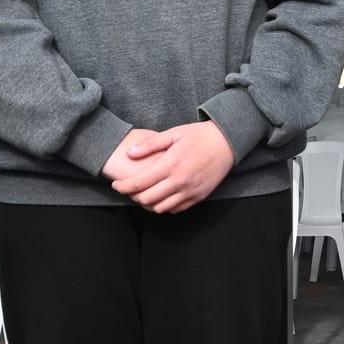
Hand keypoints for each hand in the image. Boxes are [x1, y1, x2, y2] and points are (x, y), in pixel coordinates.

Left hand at [108, 121, 234, 213]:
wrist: (227, 142)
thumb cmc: (199, 135)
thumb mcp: (173, 133)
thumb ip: (149, 145)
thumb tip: (129, 153)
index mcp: (171, 164)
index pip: (139, 183)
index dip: (123, 187)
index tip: (116, 185)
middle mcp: (180, 181)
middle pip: (147, 199)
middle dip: (133, 197)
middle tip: (129, 190)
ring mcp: (190, 191)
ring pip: (161, 208)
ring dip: (148, 204)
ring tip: (143, 194)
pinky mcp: (199, 197)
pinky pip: (176, 209)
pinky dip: (164, 206)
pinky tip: (161, 197)